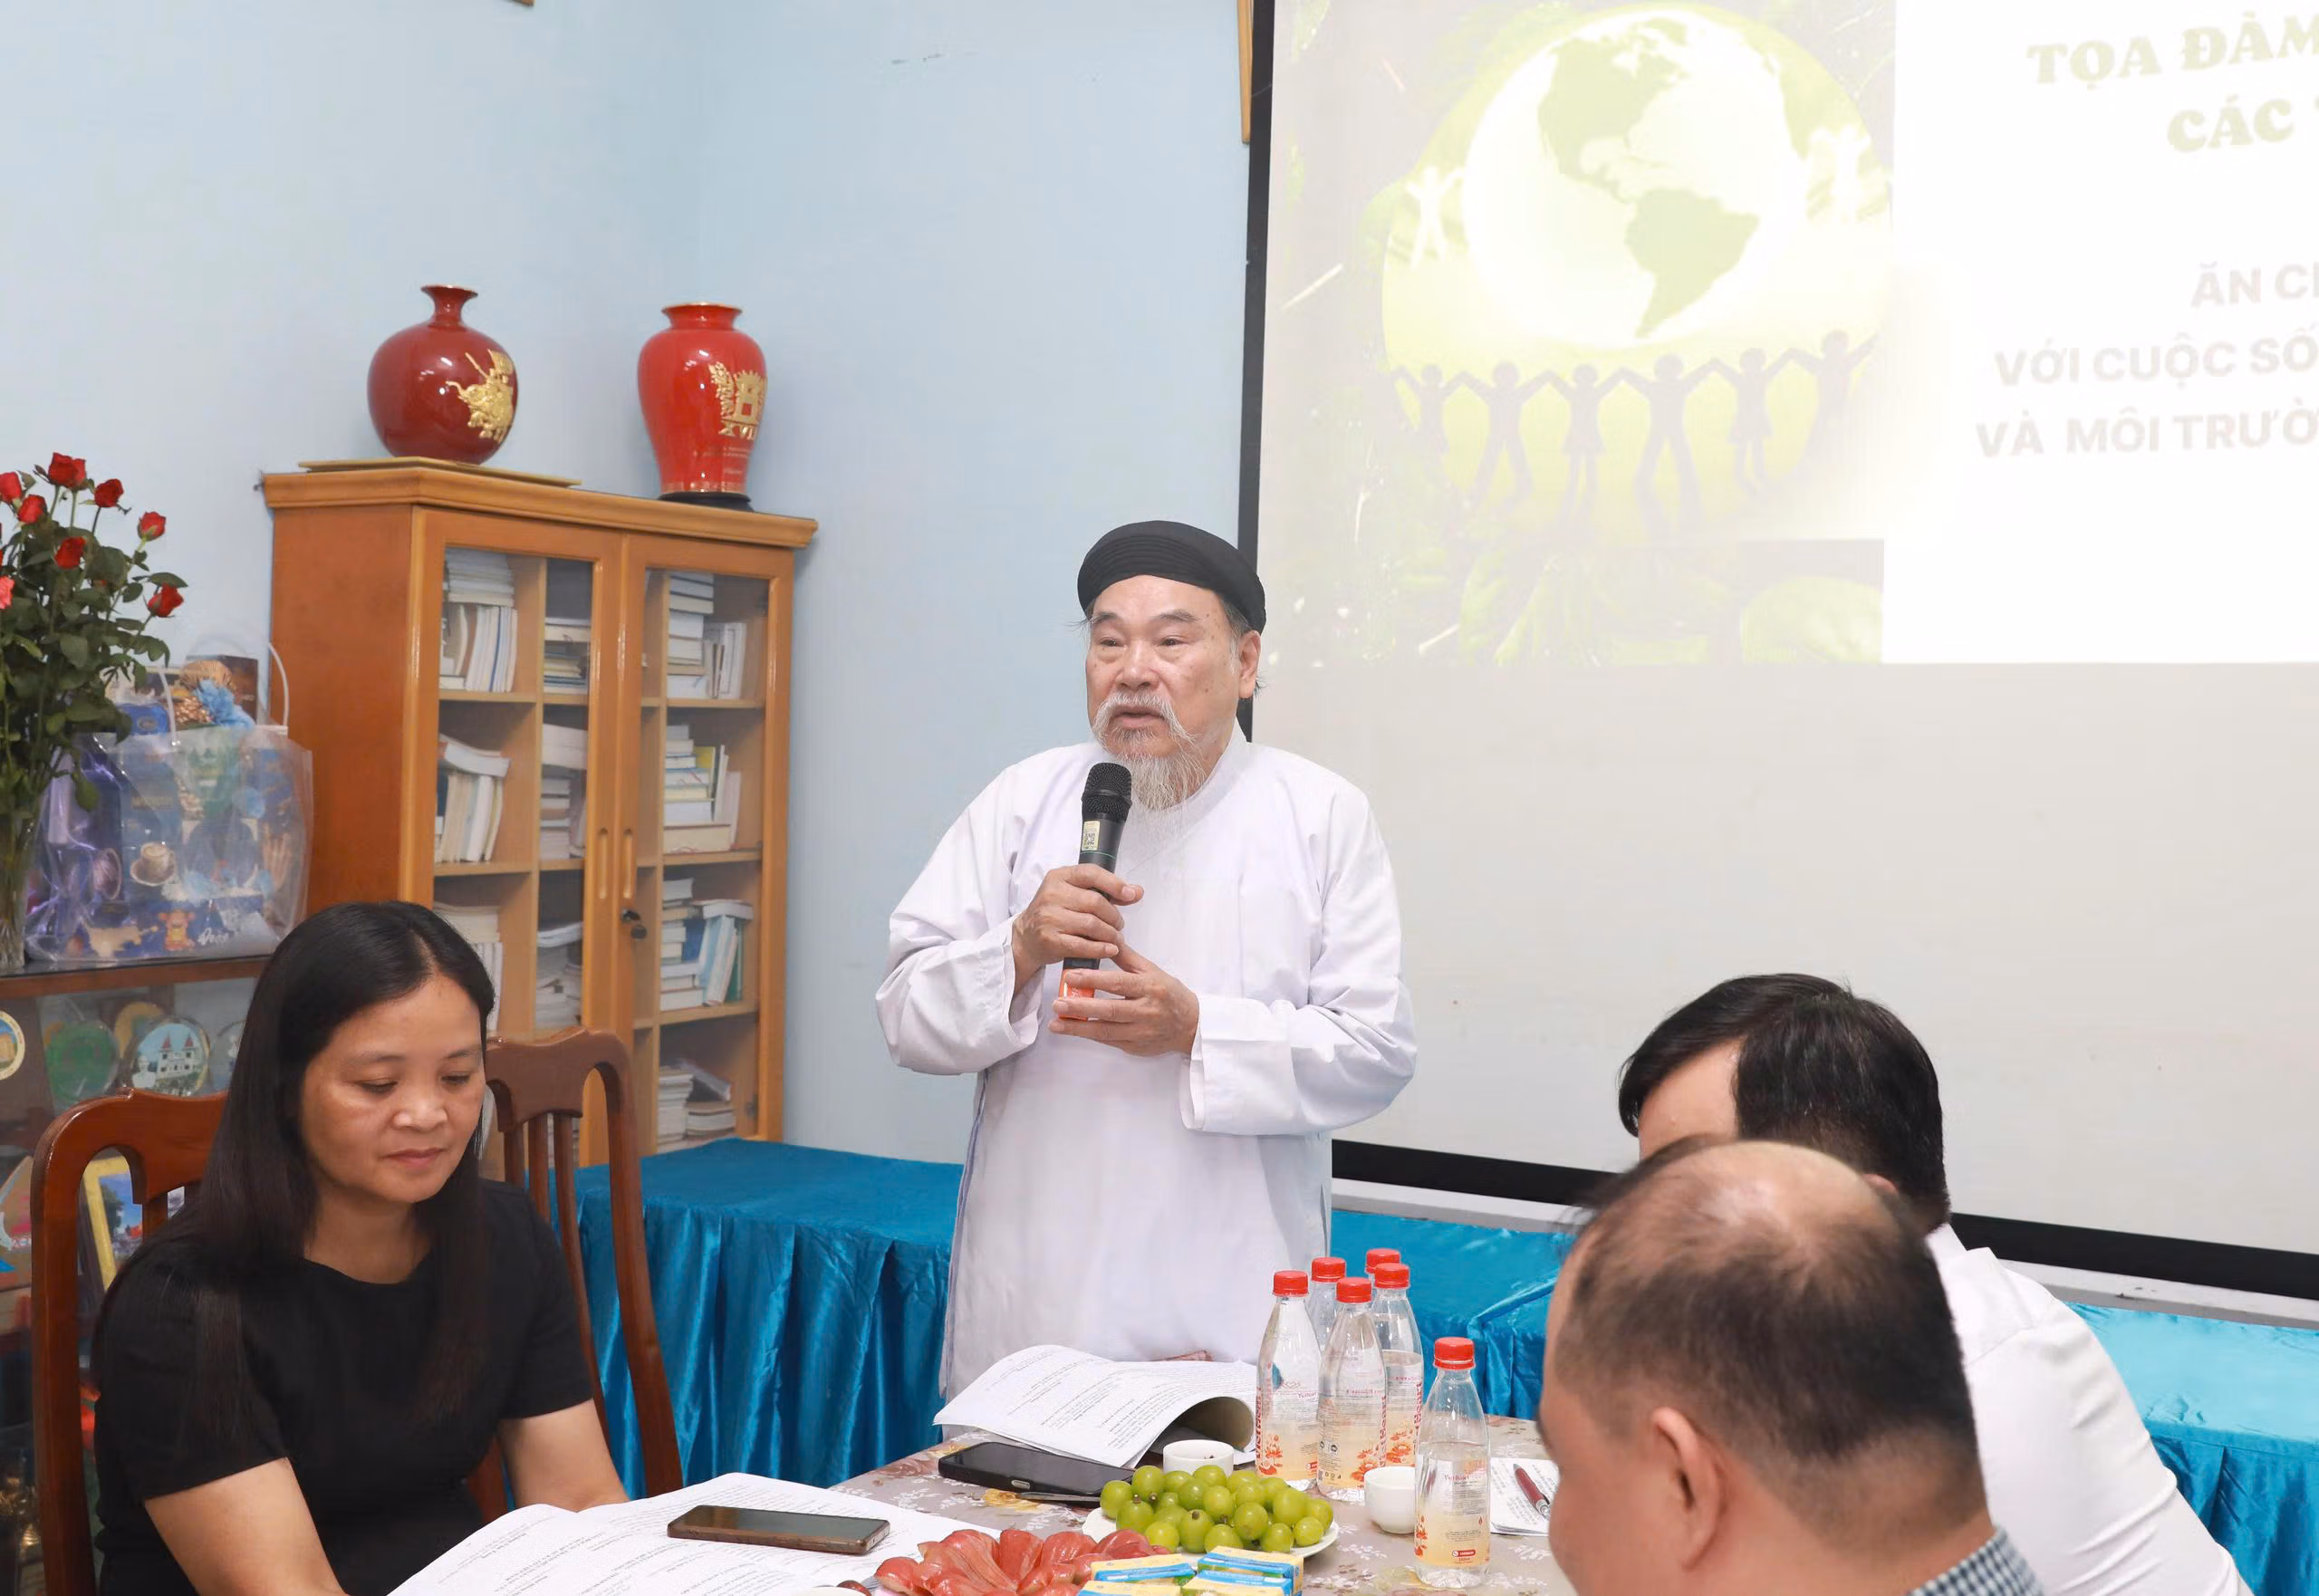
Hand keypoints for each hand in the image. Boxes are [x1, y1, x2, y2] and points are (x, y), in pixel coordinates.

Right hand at [1011, 865, 1142, 989]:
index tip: (1130, 894)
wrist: (1026, 937)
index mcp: (1059, 876)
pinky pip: (1083, 945)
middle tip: (1119, 925)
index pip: (1091, 873)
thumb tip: (1137, 891)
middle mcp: (1052, 894)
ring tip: (1116, 939)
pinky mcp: (1050, 939)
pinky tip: (1109, 949)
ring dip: (1110, 934)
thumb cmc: (1056, 913)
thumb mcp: (1075, 894)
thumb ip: (1105, 891)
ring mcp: (1049, 917)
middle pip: (1095, 902)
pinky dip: (1101, 949)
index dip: (1114, 883)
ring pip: (1092, 924)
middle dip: (1114, 916)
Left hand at [1050, 944, 1198, 1056]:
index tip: (1071, 977)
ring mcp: (1141, 1032)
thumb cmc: (1169, 994)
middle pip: (1110, 1010)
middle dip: (1081, 1008)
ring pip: (1106, 1031)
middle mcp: (1146, 1011)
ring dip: (1079, 1028)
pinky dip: (1089, 1036)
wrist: (1191, 1025)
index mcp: (1150, 987)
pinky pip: (1108, 1041)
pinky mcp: (1135, 1046)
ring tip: (1056, 1023)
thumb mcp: (1152, 971)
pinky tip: (1071, 1031)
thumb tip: (1106, 939)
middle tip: (1057, 1004)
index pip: (1118, 983)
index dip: (1093, 980)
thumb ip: (1127, 958)